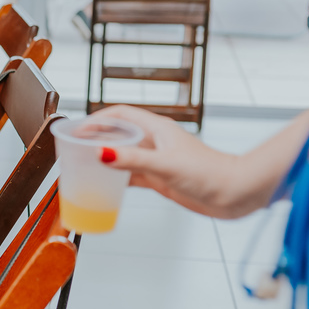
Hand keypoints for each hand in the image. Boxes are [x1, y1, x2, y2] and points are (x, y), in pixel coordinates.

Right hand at [90, 105, 238, 216]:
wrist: (234, 193)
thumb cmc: (211, 173)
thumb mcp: (166, 165)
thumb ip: (133, 161)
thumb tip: (102, 154)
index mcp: (157, 129)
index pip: (120, 115)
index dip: (97, 120)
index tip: (78, 131)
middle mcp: (155, 142)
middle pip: (118, 133)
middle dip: (96, 138)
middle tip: (74, 148)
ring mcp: (157, 160)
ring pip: (123, 155)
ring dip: (105, 159)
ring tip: (84, 167)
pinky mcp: (161, 178)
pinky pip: (131, 175)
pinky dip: (116, 179)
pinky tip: (106, 186)